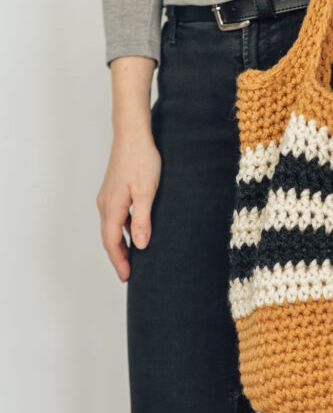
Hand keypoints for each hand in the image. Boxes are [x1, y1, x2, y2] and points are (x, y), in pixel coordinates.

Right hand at [96, 129, 160, 281]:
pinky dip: (122, 230)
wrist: (133, 135)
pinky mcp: (114, 190)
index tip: (127, 277)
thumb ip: (142, 220)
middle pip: (109, 238)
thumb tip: (140, 245)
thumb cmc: (141, 160)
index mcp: (111, 207)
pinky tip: (134, 232)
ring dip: (120, 244)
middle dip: (119, 257)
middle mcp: (105, 204)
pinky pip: (115, 217)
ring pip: (112, 228)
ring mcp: (108, 197)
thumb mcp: (146, 192)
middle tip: (130, 274)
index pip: (111, 243)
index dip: (119, 261)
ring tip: (133, 258)